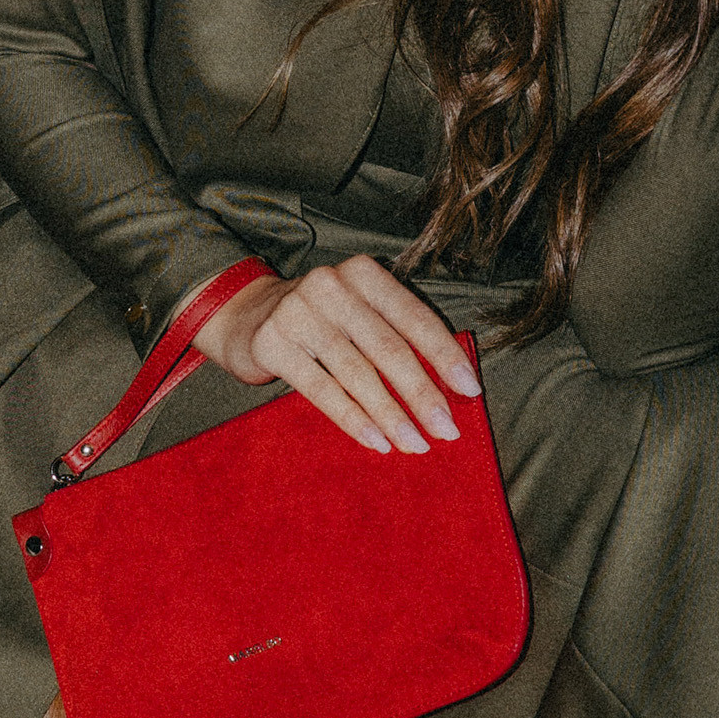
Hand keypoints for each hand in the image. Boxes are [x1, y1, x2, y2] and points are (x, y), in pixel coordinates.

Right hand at [189, 254, 481, 455]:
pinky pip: (323, 390)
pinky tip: (377, 442)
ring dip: (391, 415)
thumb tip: (453, 387)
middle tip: (447, 430)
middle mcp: (332, 286)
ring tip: (415, 444)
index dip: (445, 356)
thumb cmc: (323, 322)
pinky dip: (354, 420)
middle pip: (389, 349)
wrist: (247, 317)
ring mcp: (299, 313)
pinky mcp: (273, 344)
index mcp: (364, 273)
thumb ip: (398, 335)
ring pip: (358, 374)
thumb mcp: (360, 313)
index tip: (471, 391)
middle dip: (423, 395)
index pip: (415, 318)